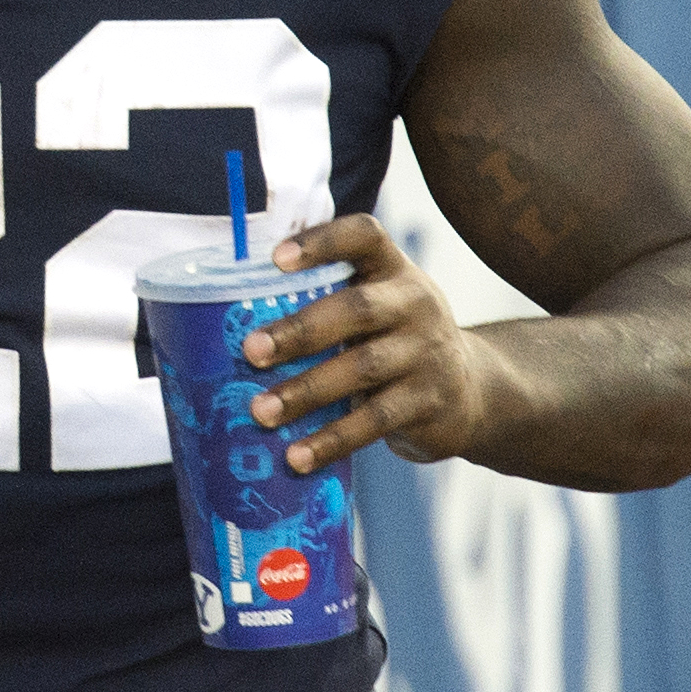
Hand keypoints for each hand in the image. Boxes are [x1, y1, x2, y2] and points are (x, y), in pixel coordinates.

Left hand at [237, 215, 493, 474]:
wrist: (471, 390)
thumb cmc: (391, 336)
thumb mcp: (374, 304)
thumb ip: (323, 297)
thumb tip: (220, 313)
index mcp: (392, 269)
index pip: (364, 236)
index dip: (322, 241)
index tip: (275, 258)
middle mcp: (416, 303)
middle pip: (357, 310)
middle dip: (299, 331)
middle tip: (250, 351)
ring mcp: (427, 354)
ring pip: (362, 369)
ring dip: (306, 392)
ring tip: (260, 411)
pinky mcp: (429, 403)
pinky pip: (375, 421)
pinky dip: (332, 439)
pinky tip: (297, 456)